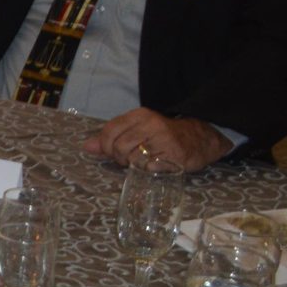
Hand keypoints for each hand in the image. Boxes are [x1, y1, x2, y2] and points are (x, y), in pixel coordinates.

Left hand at [85, 108, 229, 172]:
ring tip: (140, 162)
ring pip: (132, 158)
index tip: (110, 152)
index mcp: (140, 115)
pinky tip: (153, 166)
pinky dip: (146, 171)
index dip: (105, 146)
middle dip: (118, 158)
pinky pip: (148, 168)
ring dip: (132, 165)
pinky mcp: (174, 155)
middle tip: (127, 160)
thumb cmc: (162, 135)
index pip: (110, 130)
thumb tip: (87, 147)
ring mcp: (164, 139)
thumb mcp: (137, 129)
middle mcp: (151, 124)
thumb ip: (111, 137)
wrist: (199, 138)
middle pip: (119, 146)